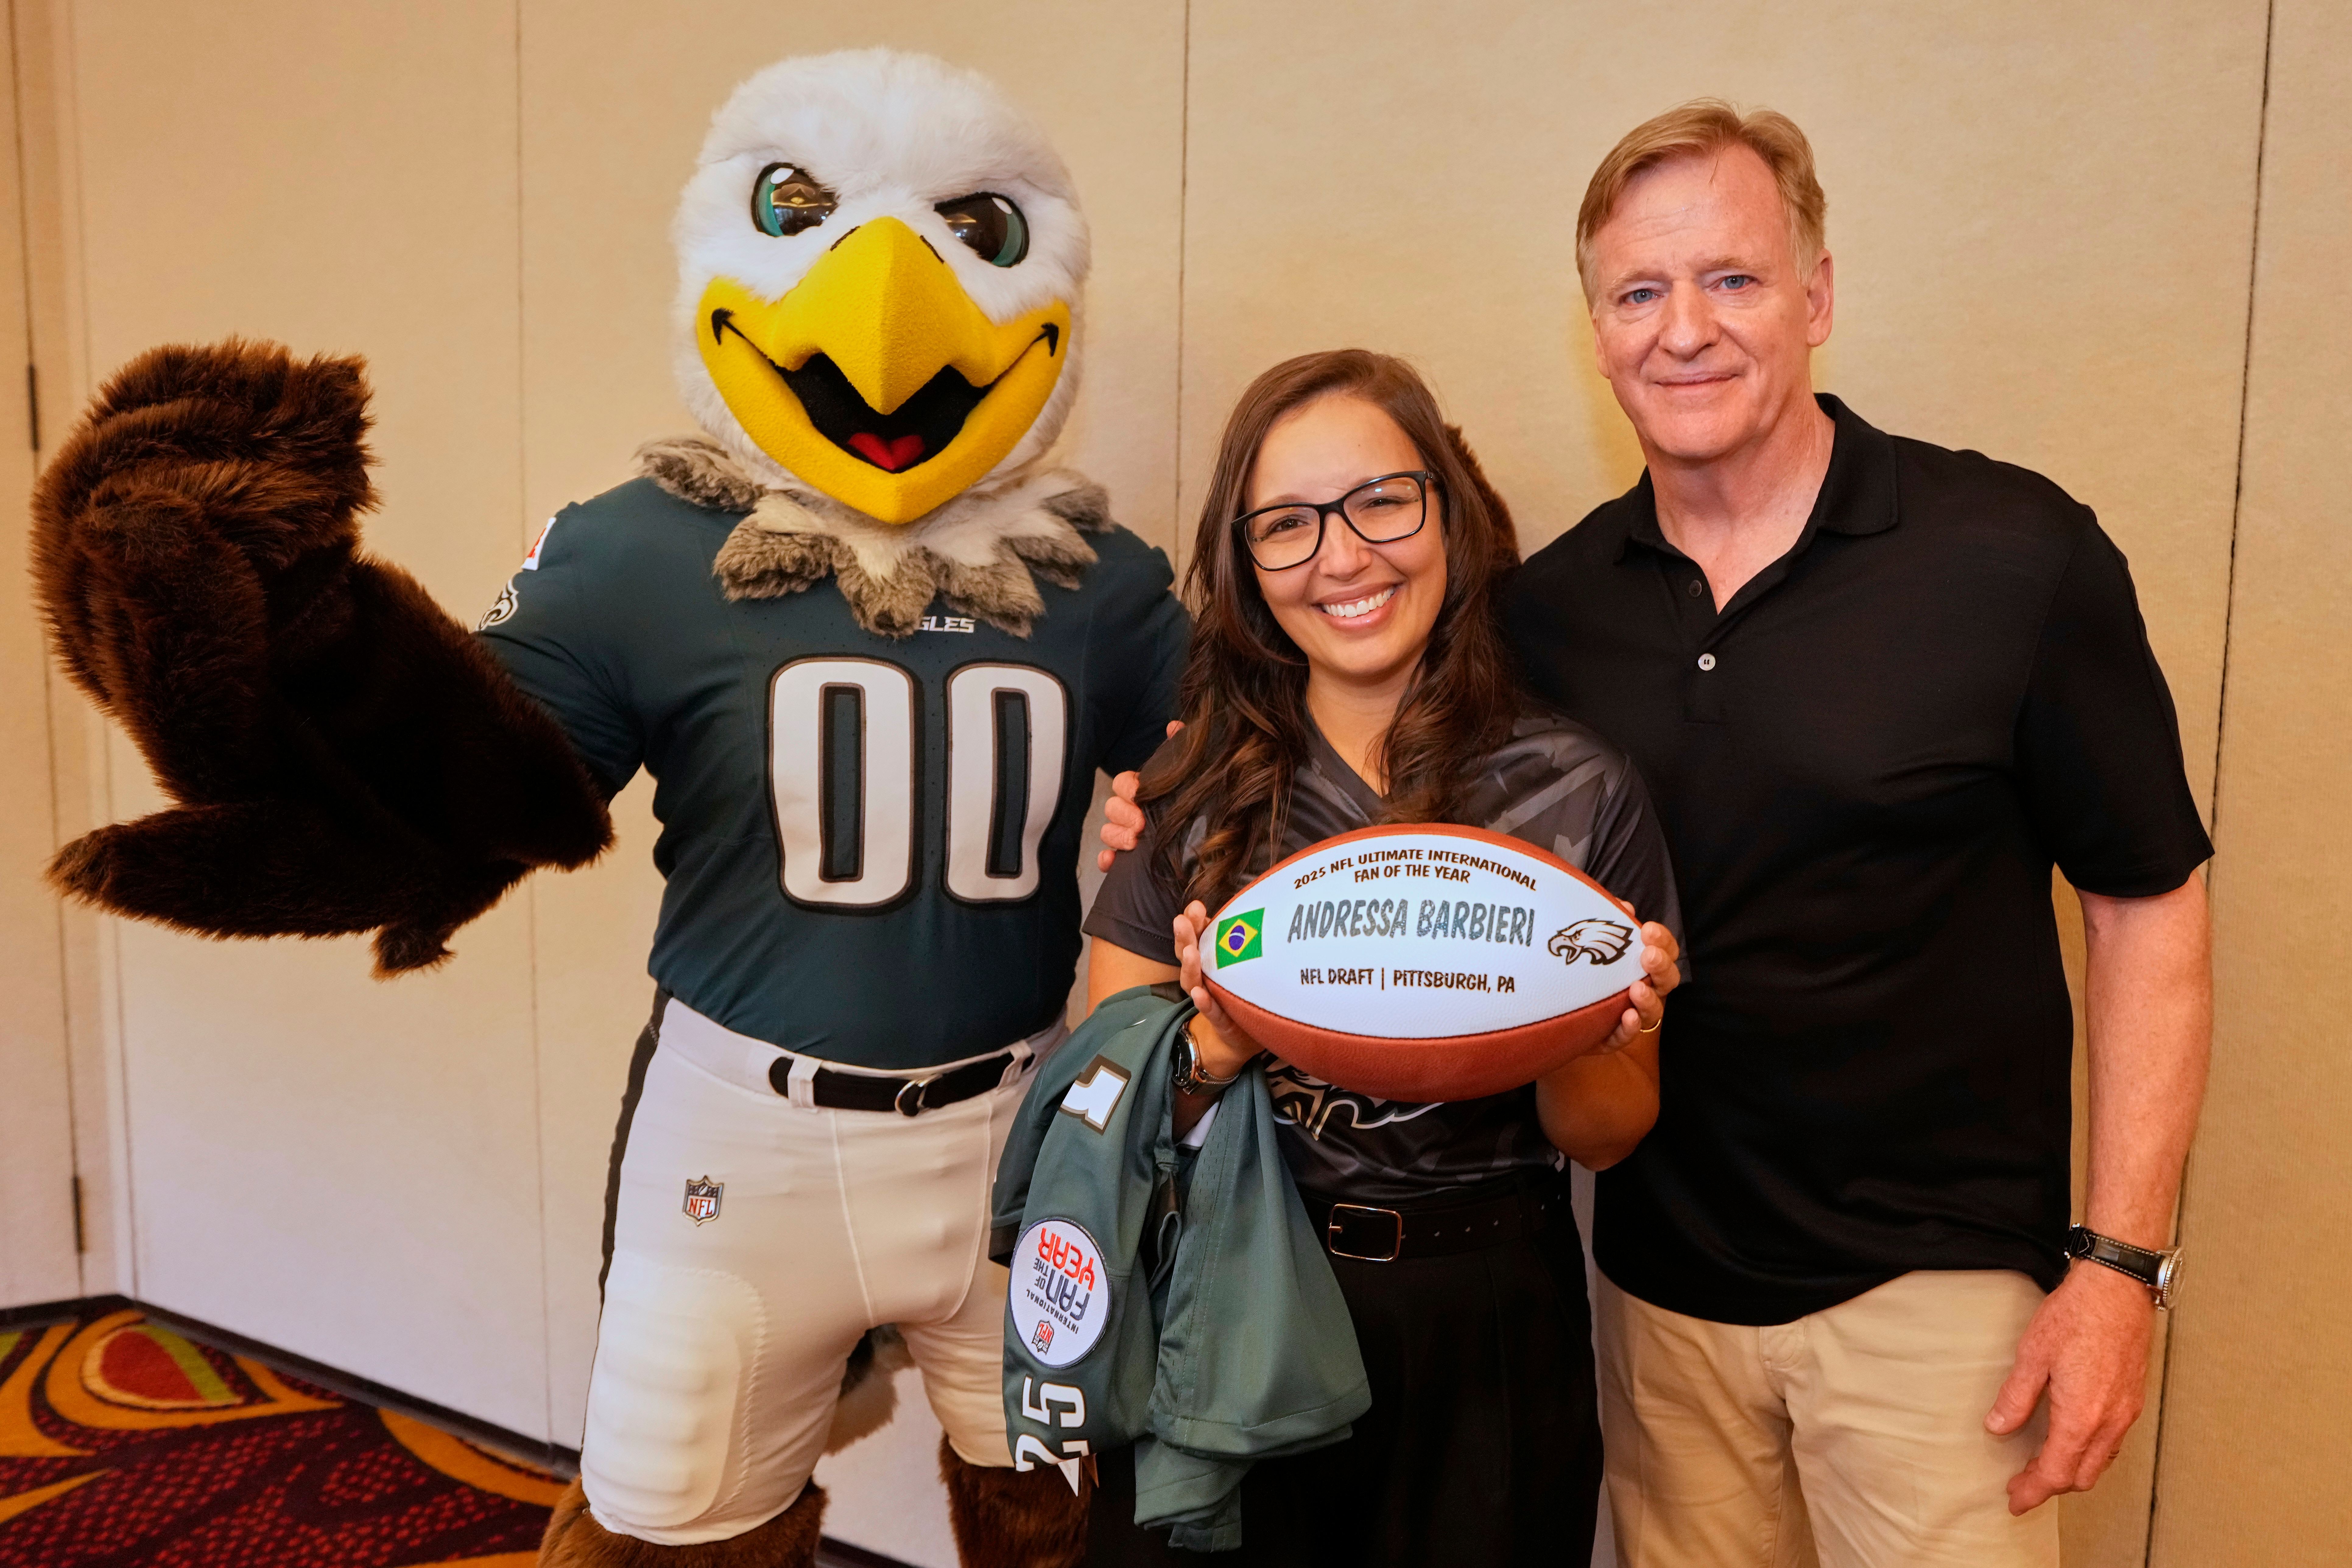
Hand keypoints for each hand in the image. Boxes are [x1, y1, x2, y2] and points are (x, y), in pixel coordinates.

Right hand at [1096, 721, 1182, 871]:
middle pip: (1111, 808)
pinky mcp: (1125, 858)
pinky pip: (1106, 858)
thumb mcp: (1190, 774)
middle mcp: (1130, 811)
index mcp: (1142, 790)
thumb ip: (1181, 749)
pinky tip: (1113, 862)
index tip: (1139, 798)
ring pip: (1107, 832)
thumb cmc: (1193, 803)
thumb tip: (1174, 726)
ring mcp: (1125, 834)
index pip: (1122, 783)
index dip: (1128, 790)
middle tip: (1140, 824)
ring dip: (1116, 837)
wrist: (1211, 843)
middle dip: (1123, 815)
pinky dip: (1107, 860)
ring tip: (1133, 843)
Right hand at [1173, 900, 1259, 1078]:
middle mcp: (1200, 979)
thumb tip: (1244, 910)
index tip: (1195, 907)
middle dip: (1184, 938)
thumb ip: (1232, 941)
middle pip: (1187, 956)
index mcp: (1204, 962)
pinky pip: (1209, 1010)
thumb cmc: (1238, 993)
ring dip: (1190, 966)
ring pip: (1192, 981)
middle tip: (1181, 921)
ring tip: (1189, 952)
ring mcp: (1207, 998)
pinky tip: (1199, 993)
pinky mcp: (1218, 1019)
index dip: (1192, 924)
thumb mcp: (1235, 965)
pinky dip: (1203, 1002)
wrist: (1241, 1035)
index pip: (1193, 939)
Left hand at [1588, 906, 1680, 1056]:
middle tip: (1649, 956)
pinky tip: (1626, 1016)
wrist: (1558, 1006)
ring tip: (1637, 989)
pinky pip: (1626, 1036)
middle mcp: (1645, 989)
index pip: (1665, 951)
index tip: (1648, 930)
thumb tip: (1623, 905)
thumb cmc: (1585, 967)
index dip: (1663, 940)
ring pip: (1653, 1011)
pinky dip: (1629, 1027)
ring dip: (1649, 999)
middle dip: (1662, 967)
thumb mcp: (1592, 938)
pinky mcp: (1614, 1036)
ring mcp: (1632, 1015)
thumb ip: (1609, 922)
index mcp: (1643, 966)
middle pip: (1668, 980)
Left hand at [1986, 1260, 2155, 1512]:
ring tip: (2041, 1466)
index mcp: (2082, 1417)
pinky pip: (2112, 1443)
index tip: (2014, 1500)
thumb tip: (1997, 1428)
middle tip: (2022, 1484)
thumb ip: (2016, 1398)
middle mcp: (2109, 1422)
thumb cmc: (2076, 1316)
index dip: (2032, 1491)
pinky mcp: (2132, 1400)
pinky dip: (2090, 1454)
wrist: (2117, 1290)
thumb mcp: (2032, 1355)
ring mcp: (2125, 1413)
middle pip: (2080, 1477)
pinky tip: (2072, 1441)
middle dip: (2050, 1487)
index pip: (2055, 1473)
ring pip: (2099, 1462)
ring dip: (2071, 1471)